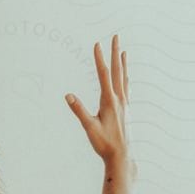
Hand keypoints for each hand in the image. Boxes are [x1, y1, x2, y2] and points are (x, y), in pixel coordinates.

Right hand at [64, 34, 131, 166]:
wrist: (122, 156)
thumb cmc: (104, 143)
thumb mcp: (89, 127)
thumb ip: (79, 110)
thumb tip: (68, 95)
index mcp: (110, 101)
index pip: (104, 74)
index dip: (99, 58)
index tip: (96, 44)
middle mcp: (120, 99)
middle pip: (117, 71)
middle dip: (115, 53)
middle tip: (115, 36)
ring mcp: (125, 104)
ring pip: (123, 78)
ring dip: (122, 64)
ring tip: (123, 52)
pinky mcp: (126, 110)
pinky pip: (126, 88)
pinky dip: (125, 78)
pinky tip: (125, 78)